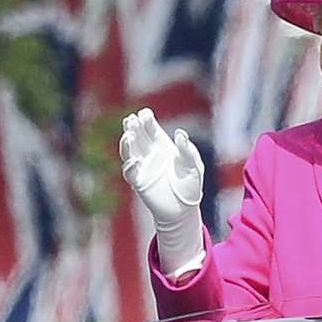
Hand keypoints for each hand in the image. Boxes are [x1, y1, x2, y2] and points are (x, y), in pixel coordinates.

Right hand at [120, 107, 203, 227]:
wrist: (184, 208)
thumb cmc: (190, 184)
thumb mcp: (194, 165)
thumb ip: (187, 150)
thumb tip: (179, 133)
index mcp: (164, 147)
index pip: (152, 130)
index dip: (147, 121)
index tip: (144, 113)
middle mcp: (150, 155)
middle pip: (138, 137)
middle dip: (134, 128)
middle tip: (132, 119)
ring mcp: (143, 168)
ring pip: (130, 152)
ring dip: (127, 143)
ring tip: (129, 135)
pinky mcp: (139, 183)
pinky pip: (130, 172)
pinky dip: (130, 166)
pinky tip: (134, 160)